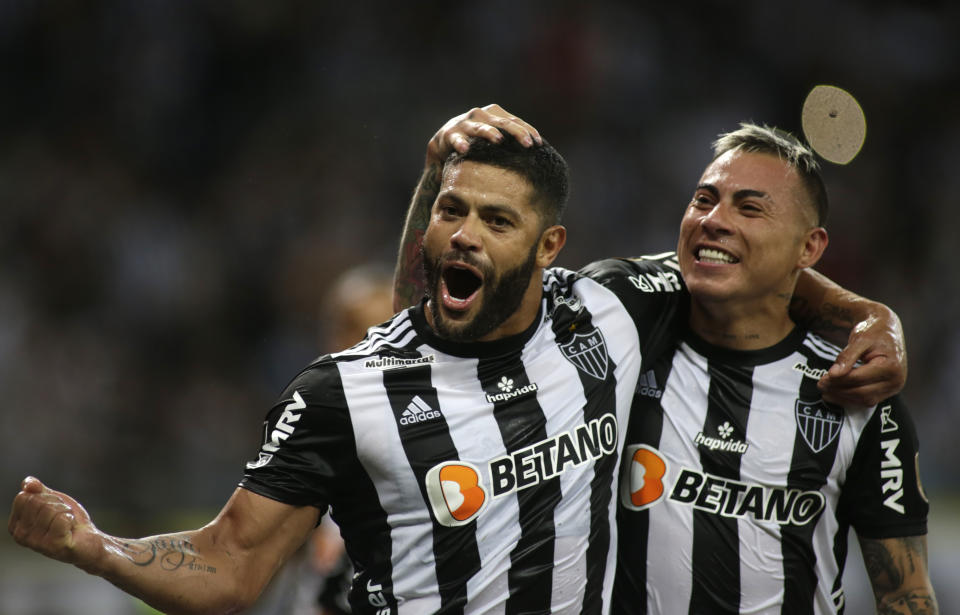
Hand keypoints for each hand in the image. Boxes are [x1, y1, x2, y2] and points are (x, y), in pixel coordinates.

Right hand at [8, 476, 101, 567]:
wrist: (88, 540)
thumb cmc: (68, 521)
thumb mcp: (51, 500)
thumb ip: (38, 490)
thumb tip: (28, 484)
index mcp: (15, 525)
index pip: (24, 497)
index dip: (44, 496)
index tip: (52, 507)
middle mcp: (21, 536)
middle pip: (38, 502)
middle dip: (56, 503)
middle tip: (62, 516)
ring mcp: (36, 543)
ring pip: (51, 509)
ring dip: (65, 512)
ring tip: (67, 524)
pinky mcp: (53, 546)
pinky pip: (62, 519)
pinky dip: (71, 520)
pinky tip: (71, 530)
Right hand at [425, 104, 541, 166]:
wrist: (444, 143)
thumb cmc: (475, 141)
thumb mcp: (494, 136)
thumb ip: (511, 138)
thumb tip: (538, 149)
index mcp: (493, 113)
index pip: (514, 121)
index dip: (527, 131)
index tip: (538, 143)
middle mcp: (480, 114)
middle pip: (502, 122)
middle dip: (516, 133)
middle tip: (528, 144)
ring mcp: (464, 123)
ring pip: (479, 127)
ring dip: (488, 132)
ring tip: (497, 140)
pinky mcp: (449, 135)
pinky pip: (456, 139)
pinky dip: (460, 143)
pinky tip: (465, 149)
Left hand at [818, 311, 906, 406]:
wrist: (887, 328)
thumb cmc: (874, 331)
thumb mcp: (860, 339)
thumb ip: (847, 357)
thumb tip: (833, 374)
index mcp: (891, 366)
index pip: (859, 378)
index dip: (839, 380)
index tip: (823, 379)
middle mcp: (896, 380)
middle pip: (862, 392)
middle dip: (839, 390)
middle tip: (821, 385)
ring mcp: (893, 387)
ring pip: (865, 400)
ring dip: (843, 397)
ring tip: (826, 391)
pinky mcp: (887, 391)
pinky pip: (868, 400)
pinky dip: (851, 399)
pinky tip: (836, 394)